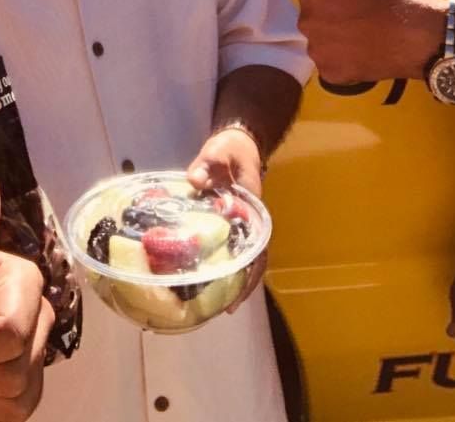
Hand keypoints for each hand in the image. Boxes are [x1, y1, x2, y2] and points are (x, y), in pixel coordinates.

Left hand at [187, 126, 265, 312]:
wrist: (236, 144)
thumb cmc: (231, 150)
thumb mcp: (220, 151)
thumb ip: (209, 163)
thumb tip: (196, 180)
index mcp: (252, 211)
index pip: (258, 250)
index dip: (251, 275)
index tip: (238, 296)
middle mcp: (248, 223)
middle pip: (250, 262)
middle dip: (239, 286)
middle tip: (221, 310)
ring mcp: (238, 224)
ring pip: (238, 257)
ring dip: (228, 277)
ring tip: (209, 301)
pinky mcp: (226, 221)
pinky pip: (224, 246)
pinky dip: (216, 261)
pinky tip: (199, 273)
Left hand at [297, 0, 445, 82]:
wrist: (424, 35)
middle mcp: (307, 21)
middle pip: (315, 10)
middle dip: (334, 8)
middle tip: (365, 9)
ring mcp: (319, 50)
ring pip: (322, 36)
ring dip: (337, 33)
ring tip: (366, 29)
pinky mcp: (332, 74)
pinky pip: (330, 63)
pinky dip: (344, 59)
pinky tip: (365, 49)